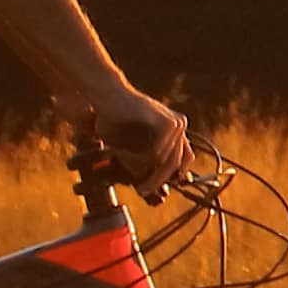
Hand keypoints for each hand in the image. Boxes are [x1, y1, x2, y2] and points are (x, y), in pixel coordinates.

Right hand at [75, 99, 202, 189]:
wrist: (106, 95)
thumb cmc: (114, 120)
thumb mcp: (129, 148)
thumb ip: (141, 166)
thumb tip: (149, 192)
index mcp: (174, 131)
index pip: (182, 163)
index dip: (166, 179)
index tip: (147, 190)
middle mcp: (179, 127)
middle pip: (175, 166)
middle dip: (157, 181)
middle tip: (141, 190)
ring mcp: (176, 124)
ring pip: (166, 162)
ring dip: (141, 166)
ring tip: (121, 157)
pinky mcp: (167, 122)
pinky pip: (158, 154)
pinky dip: (139, 157)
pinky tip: (124, 150)